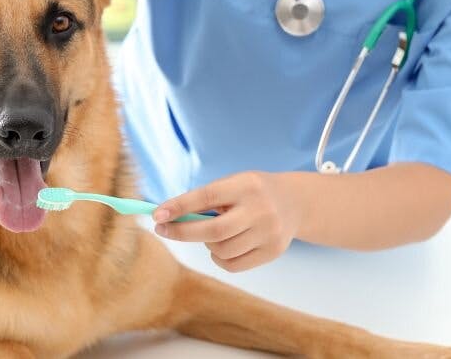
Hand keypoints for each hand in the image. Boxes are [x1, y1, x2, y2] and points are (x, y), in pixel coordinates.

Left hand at [152, 171, 302, 271]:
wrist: (294, 202)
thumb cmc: (251, 192)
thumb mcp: (232, 185)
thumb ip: (205, 200)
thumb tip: (168, 217)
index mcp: (247, 186)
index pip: (207, 196)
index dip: (180, 206)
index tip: (157, 214)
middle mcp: (260, 209)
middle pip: (213, 230)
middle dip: (182, 232)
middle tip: (162, 229)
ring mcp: (269, 233)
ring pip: (221, 250)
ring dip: (205, 244)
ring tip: (211, 233)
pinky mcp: (273, 252)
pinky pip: (232, 265)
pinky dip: (219, 258)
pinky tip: (223, 246)